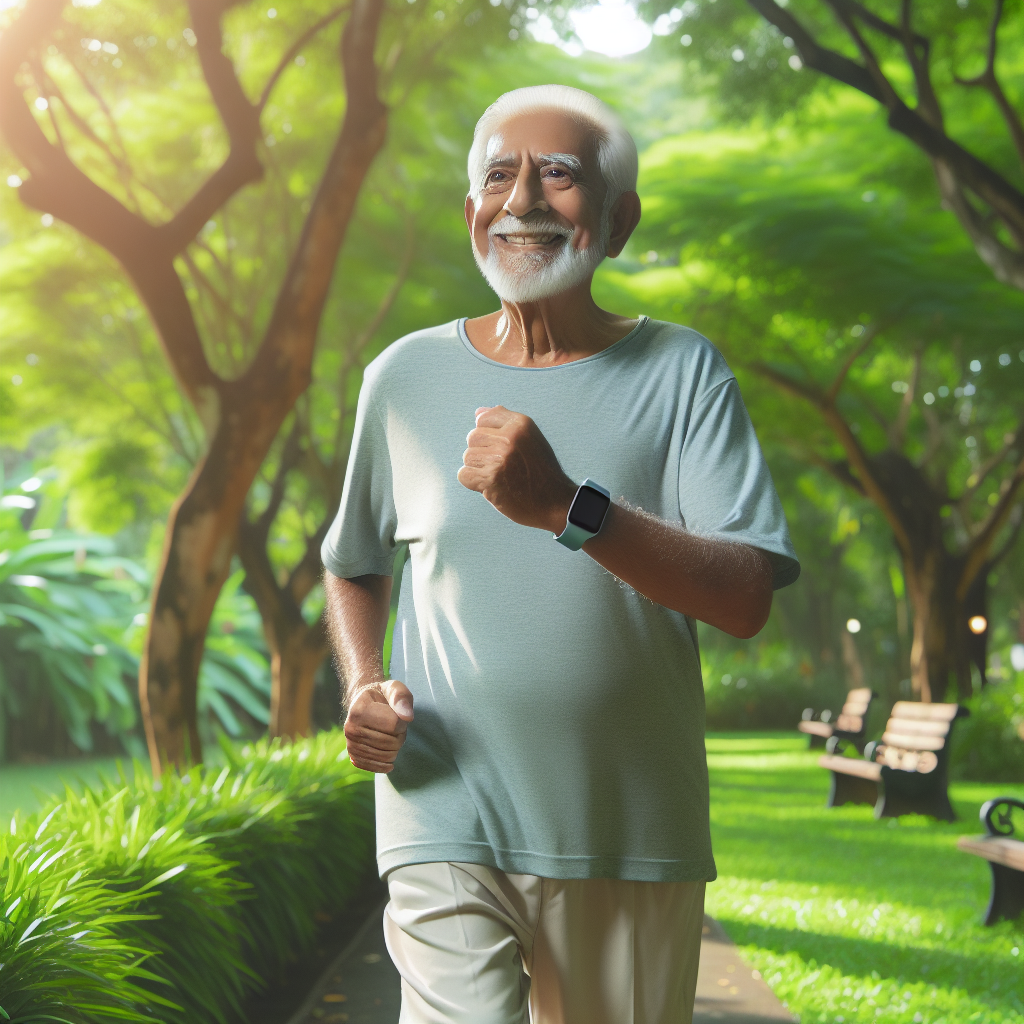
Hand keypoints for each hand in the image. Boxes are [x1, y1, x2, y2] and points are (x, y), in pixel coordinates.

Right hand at [343, 679, 413, 772]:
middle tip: (395, 726)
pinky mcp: (353, 756)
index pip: (394, 724)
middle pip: (391, 742)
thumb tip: (408, 717)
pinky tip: (388, 756)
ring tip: (389, 735)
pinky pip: (374, 768)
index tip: (397, 714)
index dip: (403, 720)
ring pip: (386, 756)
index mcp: (359, 709)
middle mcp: (351, 728)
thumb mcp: (394, 688)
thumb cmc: (382, 696)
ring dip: (395, 748)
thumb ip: (402, 697)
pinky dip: (385, 764)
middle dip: (400, 735)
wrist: (363, 704)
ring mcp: (350, 744)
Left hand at [457, 406, 575, 532]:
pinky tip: (492, 486)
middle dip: (482, 453)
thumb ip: (504, 422)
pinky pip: (464, 475)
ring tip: (500, 477)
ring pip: (468, 457)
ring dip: (479, 469)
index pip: (482, 419)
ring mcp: (500, 458)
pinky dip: (474, 484)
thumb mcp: (530, 438)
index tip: (503, 450)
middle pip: (472, 438)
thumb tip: (478, 413)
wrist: (555, 502)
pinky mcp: (491, 479)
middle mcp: (510, 437)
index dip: (488, 436)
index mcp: (520, 423)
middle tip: (502, 466)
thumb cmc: (541, 470)